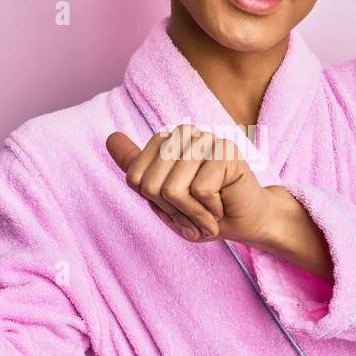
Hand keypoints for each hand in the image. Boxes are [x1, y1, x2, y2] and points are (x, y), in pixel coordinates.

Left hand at [105, 125, 275, 244]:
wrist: (245, 221)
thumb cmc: (204, 210)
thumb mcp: (162, 196)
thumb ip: (135, 168)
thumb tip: (110, 137)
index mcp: (166, 140)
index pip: (135, 178)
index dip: (154, 204)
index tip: (176, 208)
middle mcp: (185, 133)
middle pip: (150, 185)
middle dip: (172, 212)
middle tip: (194, 215)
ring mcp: (207, 139)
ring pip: (173, 190)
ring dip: (191, 215)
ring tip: (208, 213)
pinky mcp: (227, 153)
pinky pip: (200, 192)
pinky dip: (209, 212)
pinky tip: (221, 207)